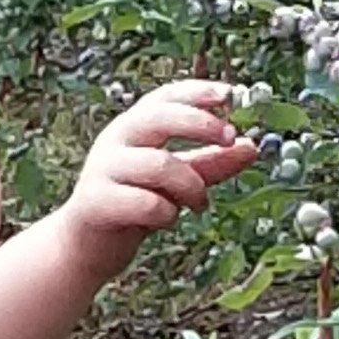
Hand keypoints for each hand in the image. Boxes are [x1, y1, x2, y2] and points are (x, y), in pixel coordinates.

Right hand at [60, 78, 257, 281]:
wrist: (86, 247)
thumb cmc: (132, 205)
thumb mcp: (177, 181)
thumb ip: (211, 163)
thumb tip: (252, 147)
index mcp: (134, 127)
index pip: (165, 96)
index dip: (197, 91)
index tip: (229, 94)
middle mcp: (116, 140)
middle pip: (159, 117)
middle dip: (200, 124)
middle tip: (230, 138)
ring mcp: (103, 168)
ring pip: (159, 164)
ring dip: (191, 184)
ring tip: (200, 203)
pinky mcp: (96, 201)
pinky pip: (145, 203)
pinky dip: (166, 213)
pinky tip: (168, 220)